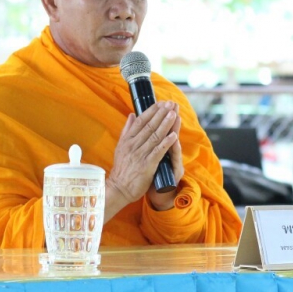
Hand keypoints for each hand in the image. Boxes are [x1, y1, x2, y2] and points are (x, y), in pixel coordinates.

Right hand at [105, 101, 179, 220]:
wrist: (118, 188)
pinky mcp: (146, 165)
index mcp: (127, 139)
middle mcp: (133, 145)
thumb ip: (127, 130)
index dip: (152, 111)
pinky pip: (158, 152)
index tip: (161, 102)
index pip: (141, 121)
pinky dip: (166, 143)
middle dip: (161, 114)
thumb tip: (132, 115)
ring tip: (174, 114)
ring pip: (155, 136)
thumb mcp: (120, 147)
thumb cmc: (122, 168)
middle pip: (149, 126)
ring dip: (165, 124)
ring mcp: (140, 155)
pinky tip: (174, 135)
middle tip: (170, 103)